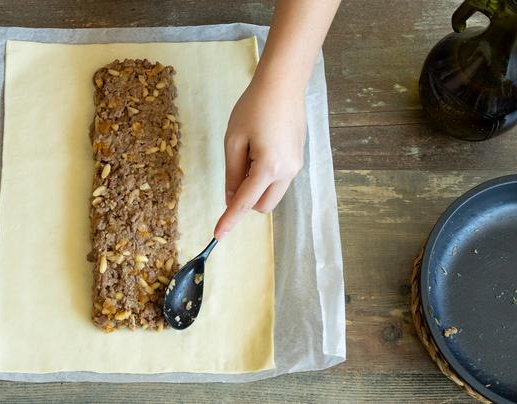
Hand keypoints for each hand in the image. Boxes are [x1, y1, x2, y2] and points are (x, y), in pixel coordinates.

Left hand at [213, 77, 305, 239]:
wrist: (283, 84)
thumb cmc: (254, 108)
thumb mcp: (234, 141)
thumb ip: (232, 174)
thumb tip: (232, 198)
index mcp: (268, 168)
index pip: (245, 203)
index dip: (229, 219)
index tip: (218, 235)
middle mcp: (287, 172)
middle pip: (263, 206)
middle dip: (246, 200)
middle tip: (235, 169)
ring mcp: (296, 166)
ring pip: (272, 194)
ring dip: (257, 187)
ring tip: (249, 152)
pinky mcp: (299, 159)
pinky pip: (279, 180)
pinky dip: (266, 176)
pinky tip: (260, 148)